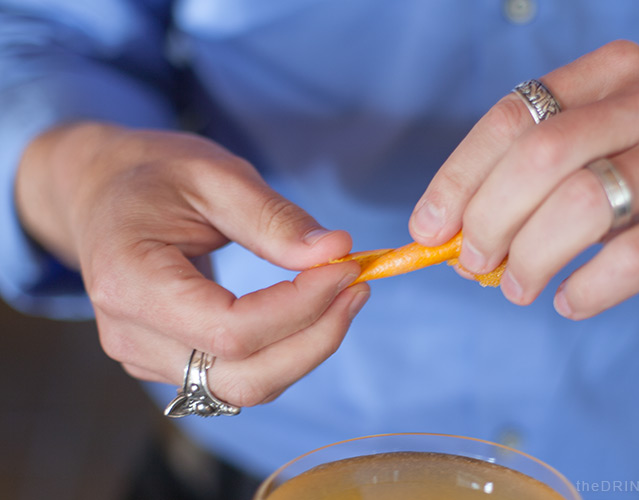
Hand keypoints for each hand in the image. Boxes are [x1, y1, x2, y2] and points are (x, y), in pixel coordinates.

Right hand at [15, 122, 369, 405]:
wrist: (104, 193)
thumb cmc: (155, 174)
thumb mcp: (215, 175)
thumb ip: (274, 218)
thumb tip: (336, 252)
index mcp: (129, 282)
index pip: (231, 330)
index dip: (301, 307)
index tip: (347, 267)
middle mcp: (130, 334)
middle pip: (243, 376)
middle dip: (316, 338)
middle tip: (358, 286)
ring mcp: (144, 356)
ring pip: (245, 387)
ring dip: (307, 349)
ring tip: (343, 296)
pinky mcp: (165, 362)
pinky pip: (237, 377)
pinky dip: (284, 351)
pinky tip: (309, 311)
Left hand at [409, 40, 638, 318]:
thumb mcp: (600, 148)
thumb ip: (531, 175)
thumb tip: (449, 228)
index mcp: (611, 74)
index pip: (511, 117)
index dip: (457, 178)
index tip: (427, 228)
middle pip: (539, 157)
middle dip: (487, 220)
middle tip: (472, 263)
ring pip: (583, 204)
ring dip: (531, 258)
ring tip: (517, 288)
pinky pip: (634, 258)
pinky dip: (588, 288)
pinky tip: (570, 300)